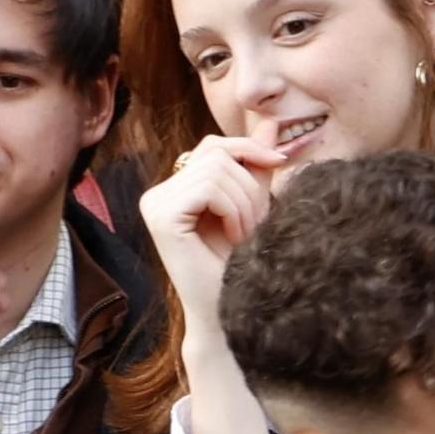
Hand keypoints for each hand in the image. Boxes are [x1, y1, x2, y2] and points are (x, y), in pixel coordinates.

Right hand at [139, 135, 288, 337]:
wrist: (231, 312)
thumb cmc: (241, 265)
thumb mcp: (252, 204)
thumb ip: (256, 165)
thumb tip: (271, 121)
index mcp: (173, 190)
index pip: (213, 146)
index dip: (248, 149)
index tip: (281, 163)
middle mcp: (156, 195)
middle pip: (216, 154)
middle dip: (249, 184)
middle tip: (257, 223)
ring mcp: (154, 205)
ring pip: (216, 169)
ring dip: (245, 202)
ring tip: (246, 235)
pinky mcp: (161, 217)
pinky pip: (208, 187)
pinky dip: (233, 209)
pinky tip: (234, 237)